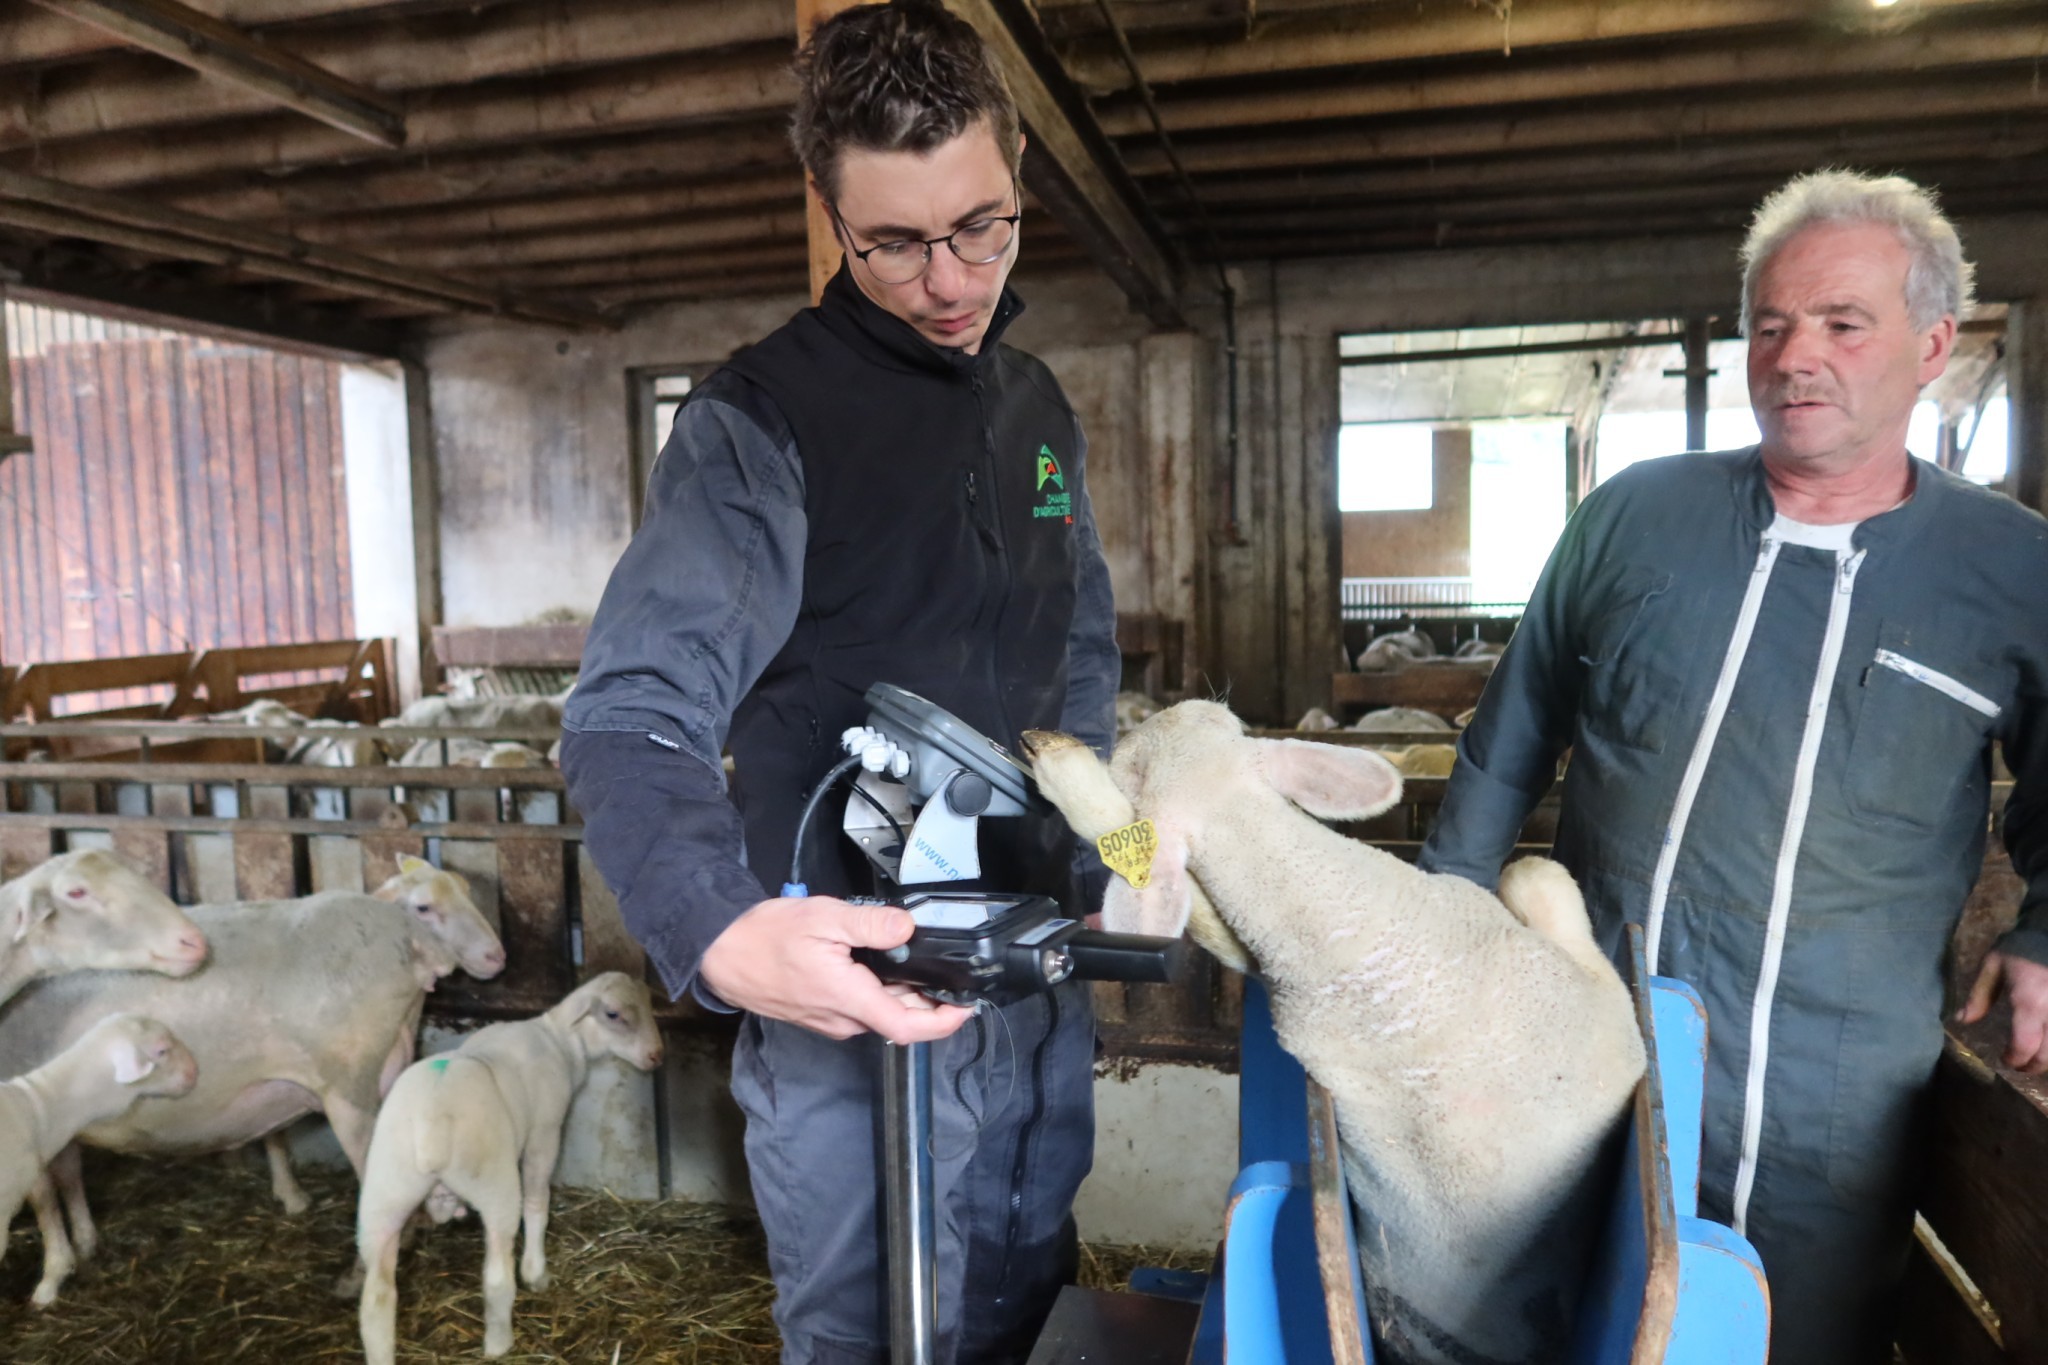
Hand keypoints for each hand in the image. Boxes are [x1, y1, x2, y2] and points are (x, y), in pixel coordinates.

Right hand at [700, 896, 974, 1043]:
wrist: (721, 952)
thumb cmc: (766, 936)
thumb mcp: (824, 917)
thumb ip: (870, 925)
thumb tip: (907, 929)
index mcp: (848, 999)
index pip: (907, 1027)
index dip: (943, 1022)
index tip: (966, 1007)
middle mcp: (843, 1020)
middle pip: (898, 1018)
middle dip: (925, 997)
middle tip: (936, 964)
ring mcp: (830, 1021)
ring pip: (879, 1012)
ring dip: (899, 992)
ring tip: (902, 957)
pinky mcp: (820, 1016)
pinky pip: (859, 1010)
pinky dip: (876, 991)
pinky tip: (872, 964)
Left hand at [1958, 950, 2047, 1073]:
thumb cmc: (2019, 948)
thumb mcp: (1992, 966)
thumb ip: (1978, 996)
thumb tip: (1962, 1020)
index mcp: (2030, 1003)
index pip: (2025, 1044)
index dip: (2015, 1059)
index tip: (2005, 1060)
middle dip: (2033, 1065)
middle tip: (2021, 1066)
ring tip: (2036, 1057)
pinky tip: (2046, 1042)